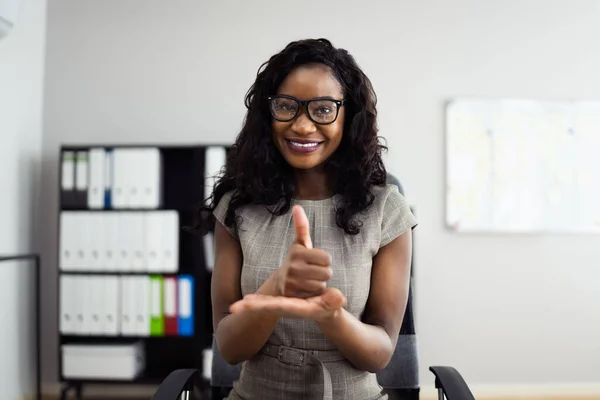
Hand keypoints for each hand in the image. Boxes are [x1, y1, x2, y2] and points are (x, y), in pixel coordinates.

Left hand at [230, 287, 345, 322]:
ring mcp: (284, 305)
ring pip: (264, 305)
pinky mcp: (283, 301)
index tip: (252, 305)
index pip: (280, 306)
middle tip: (235, 309)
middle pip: (267, 307)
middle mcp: (289, 308)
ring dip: (251, 305)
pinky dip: (257, 301)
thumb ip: (335, 300)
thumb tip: (338, 298)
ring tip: (234, 308)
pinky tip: (246, 298)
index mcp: (299, 308)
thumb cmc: (332, 306)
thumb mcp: (334, 303)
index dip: (266, 305)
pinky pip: (267, 300)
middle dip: (252, 308)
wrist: (327, 310)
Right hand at [274, 205, 332, 298]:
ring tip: (308, 281)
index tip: (314, 261)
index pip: (327, 258)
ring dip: (318, 284)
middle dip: (323, 273)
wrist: (279, 284)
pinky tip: (305, 290)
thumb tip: (297, 206)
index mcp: (297, 252)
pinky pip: (316, 295)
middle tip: (312, 272)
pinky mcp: (294, 296)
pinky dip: (313, 294)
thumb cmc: (295, 261)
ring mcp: (293, 282)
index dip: (324, 261)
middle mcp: (293, 267)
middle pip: (327, 272)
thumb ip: (301, 226)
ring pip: (322, 285)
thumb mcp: (299, 244)